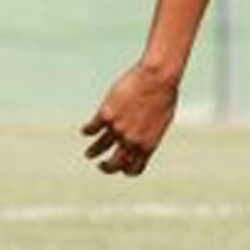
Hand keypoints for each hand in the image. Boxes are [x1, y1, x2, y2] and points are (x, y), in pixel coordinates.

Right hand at [80, 62, 180, 176]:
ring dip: (93, 152)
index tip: (120, 168)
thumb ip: (149, 134)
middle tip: (101, 166)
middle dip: (106, 168)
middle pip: (114, 164)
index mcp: (147, 145)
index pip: (134, 169)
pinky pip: (92, 128)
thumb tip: (140, 140)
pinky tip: (85, 131)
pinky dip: (88, 131)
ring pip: (99, 148)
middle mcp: (131, 141)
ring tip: (89, 154)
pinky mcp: (106, 114)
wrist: (157, 78)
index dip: (125, 170)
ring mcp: (117, 128)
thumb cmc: (164, 96)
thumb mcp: (161, 122)